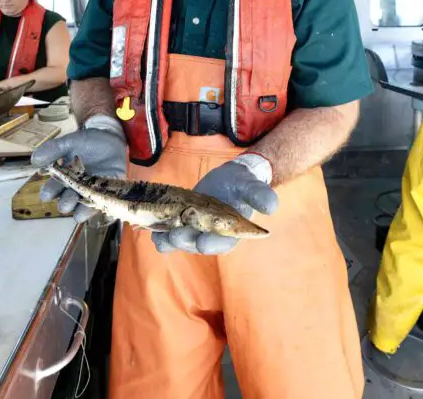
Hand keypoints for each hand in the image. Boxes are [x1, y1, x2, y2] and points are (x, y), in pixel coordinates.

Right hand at [32, 115, 127, 221]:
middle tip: (68, 198)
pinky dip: (97, 207)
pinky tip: (96, 203)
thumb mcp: (70, 142)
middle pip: (65, 202)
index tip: (48, 194)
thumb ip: (54, 149)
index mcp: (62, 178)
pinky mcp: (106, 194)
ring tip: (80, 206)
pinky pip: (99, 206)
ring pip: (80, 209)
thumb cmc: (88, 143)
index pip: (51, 190)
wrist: (112, 140)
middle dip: (65, 203)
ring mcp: (90, 193)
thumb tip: (34, 160)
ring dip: (79, 209)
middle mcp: (74, 189)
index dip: (49, 193)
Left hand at [152, 155, 277, 254]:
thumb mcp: (254, 187)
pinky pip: (169, 232)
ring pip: (180, 241)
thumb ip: (261, 195)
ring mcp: (195, 230)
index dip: (212, 243)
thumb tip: (271, 207)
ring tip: (159, 236)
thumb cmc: (244, 185)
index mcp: (231, 232)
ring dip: (168, 240)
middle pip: (196, 243)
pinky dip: (159, 232)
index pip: (221, 242)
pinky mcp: (182, 222)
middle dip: (185, 240)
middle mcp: (212, 236)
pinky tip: (150, 229)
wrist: (231, 180)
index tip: (203, 240)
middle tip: (175, 233)